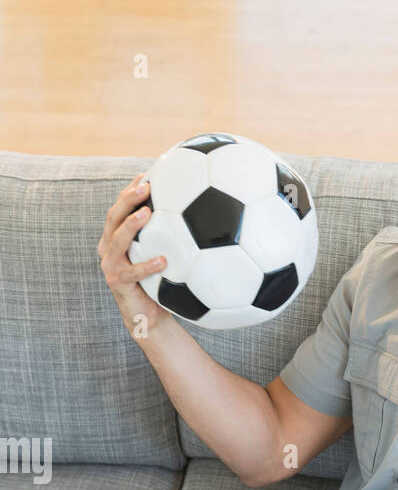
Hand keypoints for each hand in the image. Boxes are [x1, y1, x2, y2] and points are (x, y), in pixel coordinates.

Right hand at [97, 175, 168, 334]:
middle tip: (146, 185)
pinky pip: (132, 273)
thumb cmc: (158, 282)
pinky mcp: (118, 283)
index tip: (147, 173)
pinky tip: (163, 260)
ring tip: (148, 213)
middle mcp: (109, 247)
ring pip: (117, 240)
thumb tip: (196, 212)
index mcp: (116, 237)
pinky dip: (147, 266)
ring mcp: (110, 265)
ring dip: (132, 225)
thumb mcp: (162, 254)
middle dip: (128, 199)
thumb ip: (168, 236)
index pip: (120, 208)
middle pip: (113, 217)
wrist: (149, 317)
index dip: (130, 189)